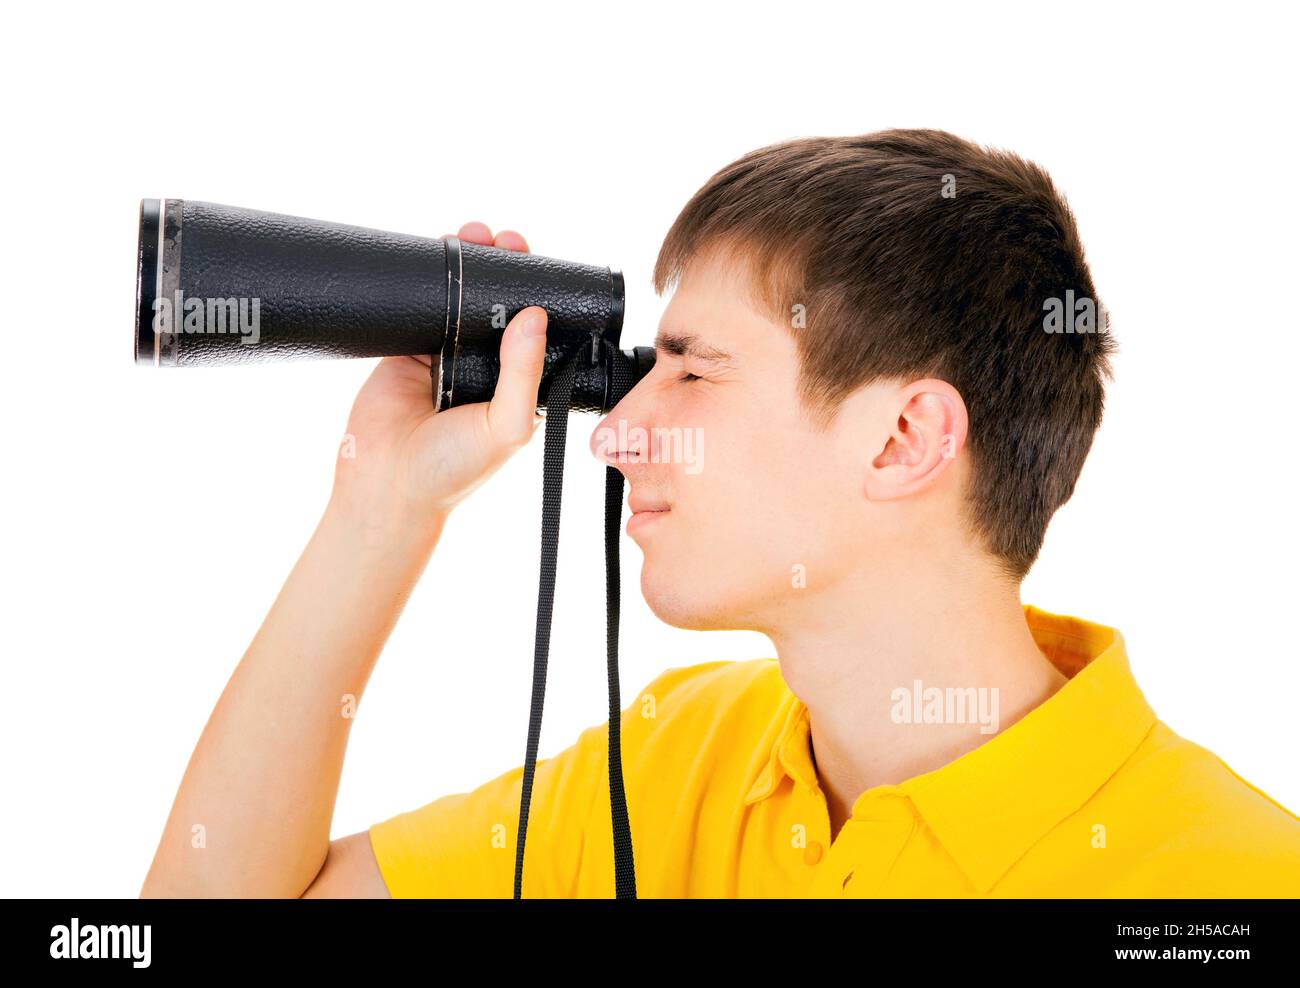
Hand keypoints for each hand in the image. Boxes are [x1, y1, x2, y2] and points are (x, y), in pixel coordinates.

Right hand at [330, 221, 547, 527]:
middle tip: (507, 242)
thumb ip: (522, 374)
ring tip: (476, 234)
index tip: (541, 264)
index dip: (539, 295)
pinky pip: (422, 304)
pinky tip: (438, 250)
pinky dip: (430, 277)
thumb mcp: (505, 427)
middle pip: (500, 304)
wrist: (386, 487)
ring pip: (462, 298)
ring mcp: (446, 355)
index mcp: (519, 386)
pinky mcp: (408, 349)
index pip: (536, 330)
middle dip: (505, 269)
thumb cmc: (454, 471)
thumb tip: (534, 315)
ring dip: (469, 265)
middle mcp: (487, 368)